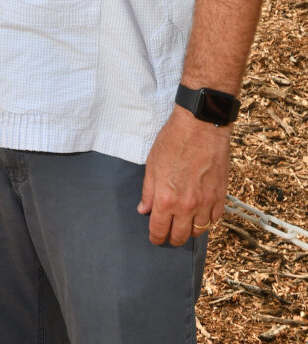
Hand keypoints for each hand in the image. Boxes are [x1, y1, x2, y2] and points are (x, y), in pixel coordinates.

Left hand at [137, 107, 230, 245]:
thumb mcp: (152, 163)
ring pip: (199, 231)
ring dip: (191, 230)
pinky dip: (208, 219)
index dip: (156, 237)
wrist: (201, 126)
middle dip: (172, 238)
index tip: (155, 237)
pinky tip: (201, 211)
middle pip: (180, 236)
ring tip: (185, 223)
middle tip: (169, 234)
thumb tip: (144, 209)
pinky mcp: (221, 196)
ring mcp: (206, 202)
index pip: (159, 230)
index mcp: (166, 199)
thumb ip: (148, 191)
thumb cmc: (174, 140)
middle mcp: (187, 206)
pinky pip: (215, 218)